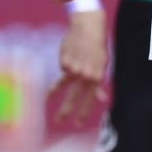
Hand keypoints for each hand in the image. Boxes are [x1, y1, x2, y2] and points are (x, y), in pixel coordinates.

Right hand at [48, 7, 108, 127]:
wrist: (88, 27)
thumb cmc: (97, 47)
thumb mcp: (101, 65)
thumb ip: (98, 83)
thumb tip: (102, 99)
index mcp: (96, 77)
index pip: (89, 99)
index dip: (83, 112)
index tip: (77, 123)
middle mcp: (85, 74)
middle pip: (73, 96)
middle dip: (67, 110)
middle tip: (59, 121)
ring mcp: (74, 68)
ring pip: (63, 84)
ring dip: (55, 92)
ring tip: (48, 98)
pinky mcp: (64, 61)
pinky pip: (64, 67)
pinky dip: (67, 62)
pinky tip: (71, 53)